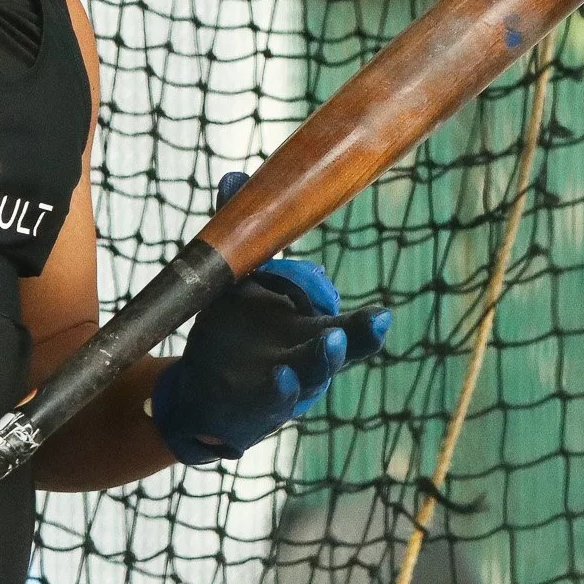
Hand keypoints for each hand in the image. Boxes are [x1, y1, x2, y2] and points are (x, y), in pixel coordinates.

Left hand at [148, 170, 389, 463]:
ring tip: (330, 344)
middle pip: (342, 352)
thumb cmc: (232, 334)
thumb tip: (235, 177)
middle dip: (357, 339)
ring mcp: (285, 385)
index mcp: (309, 332)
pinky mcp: (257, 407)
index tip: (383, 314)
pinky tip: (282, 376)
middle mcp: (304, 360)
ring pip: (312, 376)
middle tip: (375, 323)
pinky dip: (281, 389)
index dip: (369, 326)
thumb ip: (243, 237)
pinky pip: (275, 400)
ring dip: (323, 361)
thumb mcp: (236, 283)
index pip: (350, 331)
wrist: (199, 390)